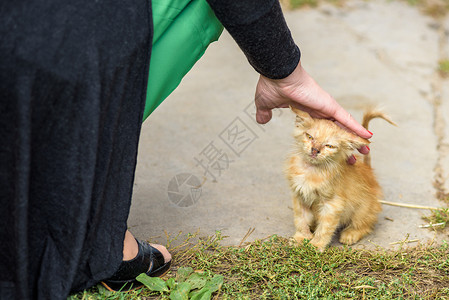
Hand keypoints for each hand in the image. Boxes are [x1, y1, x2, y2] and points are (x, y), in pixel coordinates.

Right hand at [254, 61, 371, 162]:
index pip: (319, 129)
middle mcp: (318, 111)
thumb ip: (265, 113)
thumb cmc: (272, 85)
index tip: (328, 151)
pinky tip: (366, 136)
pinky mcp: (329, 106)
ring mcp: (325, 108)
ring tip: (365, 149)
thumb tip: (262, 119)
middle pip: (335, 131)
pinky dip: (356, 128)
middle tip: (352, 157)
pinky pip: (345, 119)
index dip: (325, 140)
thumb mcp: (265, 104)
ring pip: (343, 127)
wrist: (278, 74)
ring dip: (355, 138)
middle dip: (344, 144)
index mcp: (305, 112)